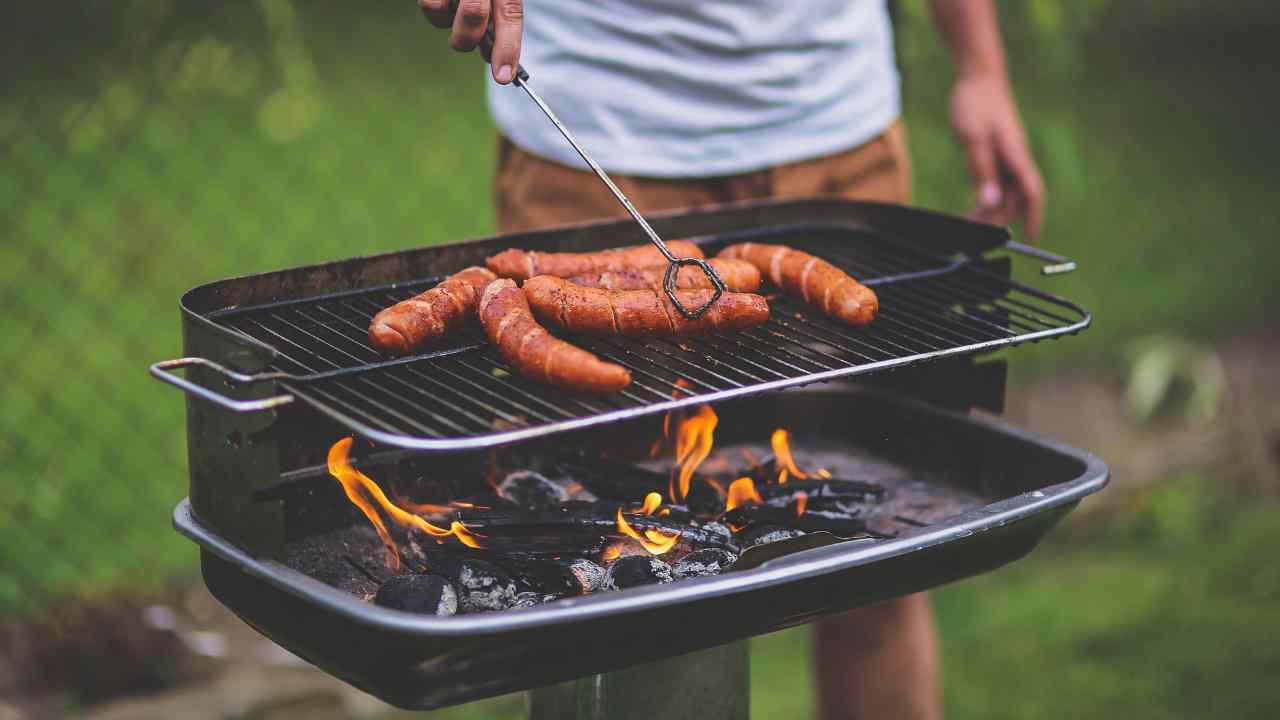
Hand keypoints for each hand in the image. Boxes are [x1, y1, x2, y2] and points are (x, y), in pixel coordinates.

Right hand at [419, 0, 522, 84]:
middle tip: (472, 39)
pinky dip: (435, 7)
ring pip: (442, 16)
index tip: (503, 77)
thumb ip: (498, 19)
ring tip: (454, 2)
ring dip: (448, 22)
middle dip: (470, 39)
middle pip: (473, 17)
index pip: (511, 14)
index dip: (508, 48)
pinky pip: (429, 5)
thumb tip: (491, 56)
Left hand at [950, 74, 1044, 240]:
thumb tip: (991, 202)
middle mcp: (1017, 159)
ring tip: (971, 223)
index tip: (1031, 239)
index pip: (1032, 193)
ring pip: (1007, 192)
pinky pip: (998, 182)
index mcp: (1016, 156)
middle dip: (1002, 219)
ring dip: (993, 210)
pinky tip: (975, 206)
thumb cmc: (975, 103)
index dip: (1034, 217)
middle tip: (977, 234)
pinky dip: (989, 197)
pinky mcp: (999, 153)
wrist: (978, 76)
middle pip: (1017, 198)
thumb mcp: (973, 138)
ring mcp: (1009, 156)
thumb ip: (981, 171)